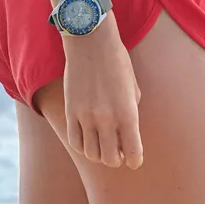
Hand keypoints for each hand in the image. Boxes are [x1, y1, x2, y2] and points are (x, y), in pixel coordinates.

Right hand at [60, 14, 143, 166]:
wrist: (91, 42)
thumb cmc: (117, 62)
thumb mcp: (133, 88)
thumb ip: (130, 114)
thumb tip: (126, 135)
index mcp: (128, 113)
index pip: (133, 153)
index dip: (135, 161)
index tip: (134, 160)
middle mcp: (107, 119)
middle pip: (110, 160)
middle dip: (116, 160)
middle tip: (118, 151)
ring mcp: (85, 117)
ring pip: (91, 154)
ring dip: (99, 154)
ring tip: (103, 144)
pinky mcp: (70, 112)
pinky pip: (74, 142)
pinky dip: (83, 146)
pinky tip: (88, 139)